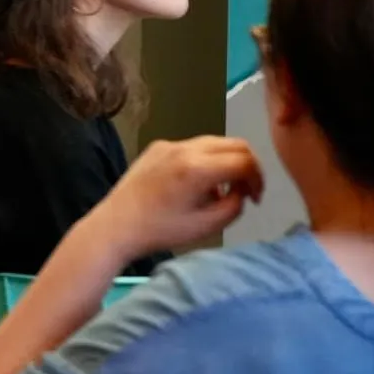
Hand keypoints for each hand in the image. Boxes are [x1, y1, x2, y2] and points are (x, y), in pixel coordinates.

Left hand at [84, 137, 263, 260]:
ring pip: (213, 143)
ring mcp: (168, 145)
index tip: (255, 199)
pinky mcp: (156, 147)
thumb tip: (241, 189)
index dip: (258, 180)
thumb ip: (236, 204)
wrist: (116, 225)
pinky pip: (192, 147)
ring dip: (226, 162)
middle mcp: (183, 148)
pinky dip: (205, 161)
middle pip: (234, 144)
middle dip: (247, 166)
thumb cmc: (161, 230)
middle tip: (246, 191)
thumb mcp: (208, 225)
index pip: (245, 161)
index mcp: (197, 167)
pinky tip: (196, 186)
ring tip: (220, 191)